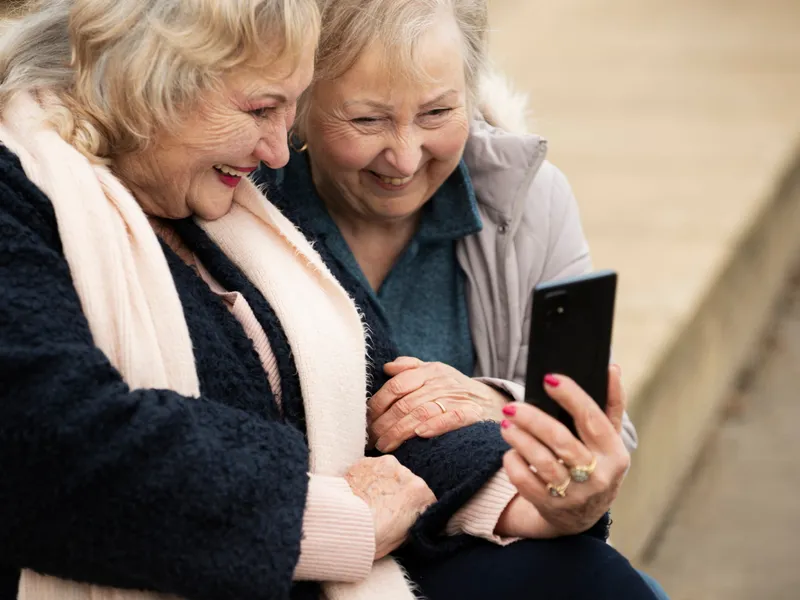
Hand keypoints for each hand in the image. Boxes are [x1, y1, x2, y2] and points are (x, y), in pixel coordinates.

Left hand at [344, 455, 436, 559]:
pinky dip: (368, 478)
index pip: (425, 497)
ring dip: (383, 482)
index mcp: (419, 492)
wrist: (343, 525)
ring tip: (370, 499)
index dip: (415, 507)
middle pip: (406, 482)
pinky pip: (371, 469)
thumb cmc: (373, 537)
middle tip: (385, 508)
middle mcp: (404, 472)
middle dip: (398, 492)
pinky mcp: (364, 461)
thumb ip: (413, 519)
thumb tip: (413, 516)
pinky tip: (360, 492)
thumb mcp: (404, 536)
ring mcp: (383, 463)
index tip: (406, 514)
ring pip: (388, 472)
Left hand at [368, 357, 499, 451]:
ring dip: (400, 431)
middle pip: (405, 403)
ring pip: (421, 413)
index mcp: (429, 371)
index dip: (378, 404)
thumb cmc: (456, 389)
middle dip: (384, 423)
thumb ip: (411, 368)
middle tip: (371, 439)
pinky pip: (451, 418)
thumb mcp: (435, 372)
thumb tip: (387, 367)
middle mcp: (441, 383)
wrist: (493, 401)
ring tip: (385, 445)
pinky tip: (419, 435)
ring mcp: (456, 398)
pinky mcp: (471, 413)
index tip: (366, 420)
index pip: (396, 385)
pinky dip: (435, 425)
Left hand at [500, 365, 629, 535]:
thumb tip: (612, 368)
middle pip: (561, 441)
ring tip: (506, 424)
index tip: (549, 378)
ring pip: (541, 462)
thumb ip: (611, 404)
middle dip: (533, 420)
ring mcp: (574, 495)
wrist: (582, 517)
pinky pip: (525, 482)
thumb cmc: (595, 464)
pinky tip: (510, 451)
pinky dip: (513, 464)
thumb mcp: (609, 439)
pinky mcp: (550, 507)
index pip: (592, 419)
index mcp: (614, 454)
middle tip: (512, 407)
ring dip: (519, 439)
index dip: (571, 397)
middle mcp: (597, 477)